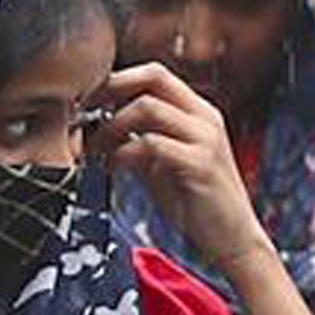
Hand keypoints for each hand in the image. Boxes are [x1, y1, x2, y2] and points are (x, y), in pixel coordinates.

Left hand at [96, 63, 269, 271]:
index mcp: (197, 113)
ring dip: (111, 126)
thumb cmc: (196, 204)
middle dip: (111, 88)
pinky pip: (152, 144)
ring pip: (148, 107)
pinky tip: (111, 166)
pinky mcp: (200, 165)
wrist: (232, 239)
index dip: (118, 79)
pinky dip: (123, 152)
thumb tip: (99, 130)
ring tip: (94, 148)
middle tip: (82, 112)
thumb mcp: (161, 166)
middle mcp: (205, 118)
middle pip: (154, 77)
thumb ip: (138, 143)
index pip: (155, 74)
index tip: (88, 99)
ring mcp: (205, 139)